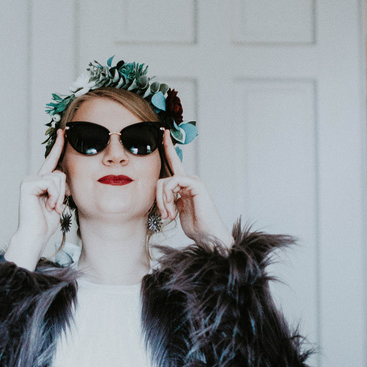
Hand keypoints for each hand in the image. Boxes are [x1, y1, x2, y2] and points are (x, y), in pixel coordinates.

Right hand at [6, 129, 68, 269]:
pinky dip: (54, 196)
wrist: (36, 235)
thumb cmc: (46, 223)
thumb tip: (65, 174)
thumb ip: (61, 186)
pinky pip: (51, 183)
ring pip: (57, 178)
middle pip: (60, 173)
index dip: (58, 146)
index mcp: (41, 181)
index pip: (52, 161)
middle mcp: (33, 178)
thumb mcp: (59, 200)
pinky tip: (47, 206)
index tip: (63, 131)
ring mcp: (29, 181)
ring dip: (59, 196)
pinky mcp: (27, 185)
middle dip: (63, 192)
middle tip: (56, 206)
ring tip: (51, 207)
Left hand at [155, 129, 231, 246]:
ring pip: (164, 182)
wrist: (208, 235)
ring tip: (170, 216)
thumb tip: (159, 195)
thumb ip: (168, 198)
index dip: (169, 147)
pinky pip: (173, 182)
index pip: (174, 162)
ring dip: (162, 202)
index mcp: (184, 184)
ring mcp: (193, 181)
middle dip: (158, 198)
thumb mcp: (176, 210)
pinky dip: (168, 198)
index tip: (163, 132)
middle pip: (162, 178)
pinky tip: (173, 211)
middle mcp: (189, 180)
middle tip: (166, 214)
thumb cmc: (195, 225)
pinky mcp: (196, 185)